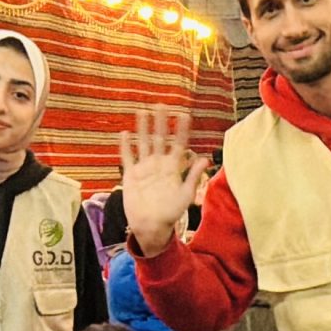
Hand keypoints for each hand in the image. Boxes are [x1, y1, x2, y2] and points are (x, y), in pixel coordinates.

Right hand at [117, 109, 209, 256]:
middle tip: (161, 105)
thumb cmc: (171, 213)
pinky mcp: (131, 175)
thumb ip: (193, 176)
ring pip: (143, 143)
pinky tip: (125, 134)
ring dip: (142, 128)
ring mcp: (144, 168)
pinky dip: (126, 146)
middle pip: (159, 138)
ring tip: (142, 112)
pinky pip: (127, 157)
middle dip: (161, 122)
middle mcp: (158, 164)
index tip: (184, 114)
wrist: (151, 226)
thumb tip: (205, 158)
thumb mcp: (185, 194)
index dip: (181, 130)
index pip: (178, 144)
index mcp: (172, 168)